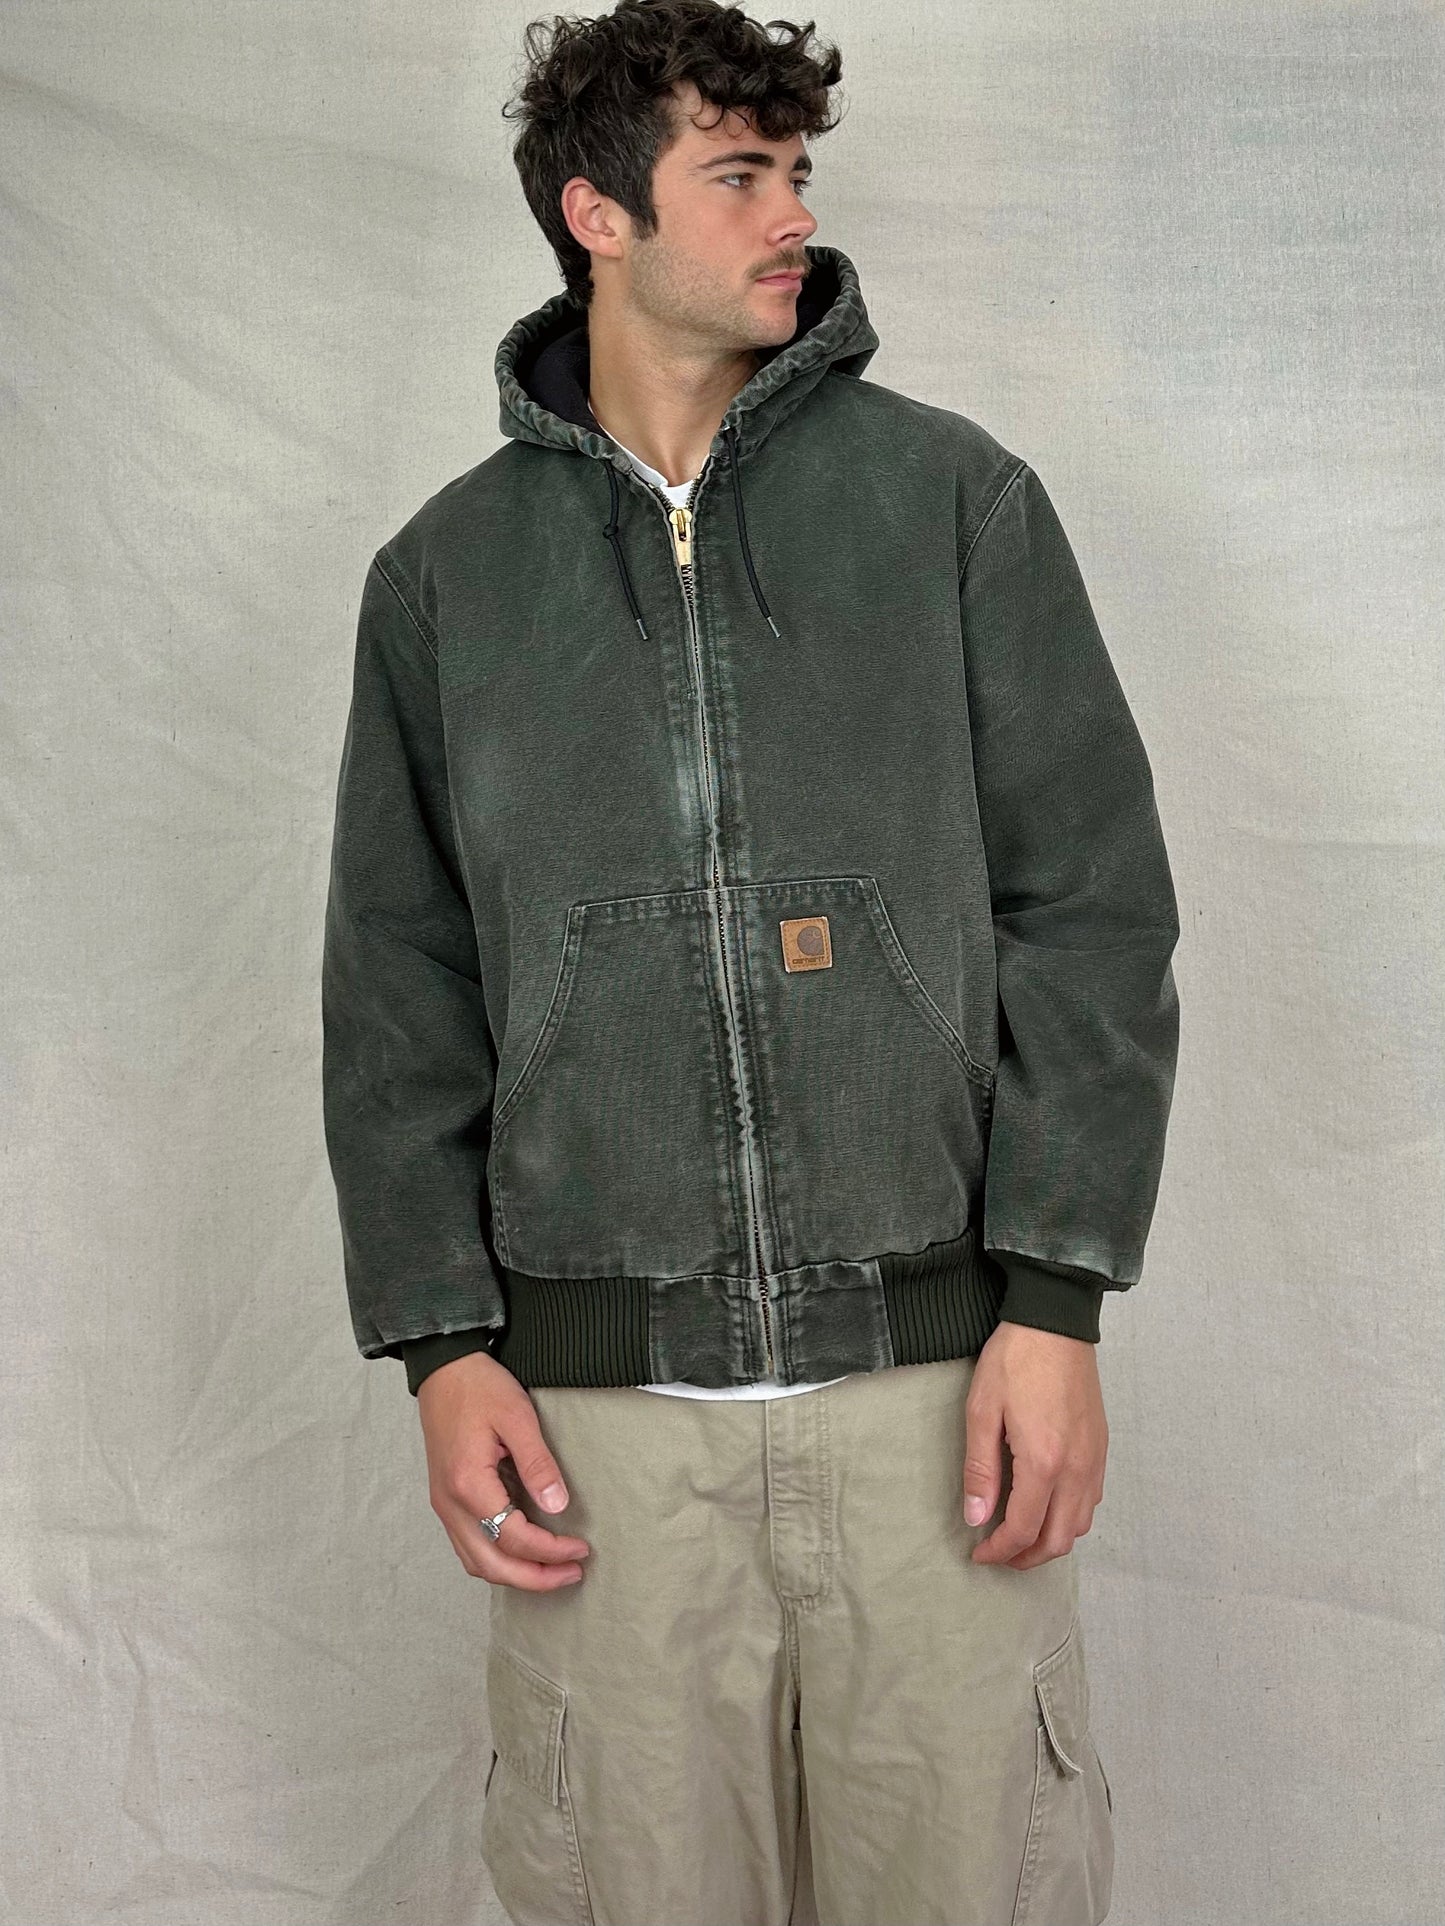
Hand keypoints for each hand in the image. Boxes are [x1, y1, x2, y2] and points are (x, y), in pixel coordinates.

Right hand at [417, 1350, 591, 1589]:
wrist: (443, 1369)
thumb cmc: (479, 1387)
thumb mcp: (517, 1417)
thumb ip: (537, 1464)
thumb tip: (558, 1506)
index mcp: (469, 1484)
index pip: (514, 1538)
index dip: (551, 1550)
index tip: (581, 1549)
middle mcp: (450, 1504)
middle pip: (492, 1566)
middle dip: (535, 1578)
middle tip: (572, 1574)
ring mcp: (444, 1505)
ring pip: (476, 1563)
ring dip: (514, 1575)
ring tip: (551, 1571)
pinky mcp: (445, 1500)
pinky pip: (468, 1546)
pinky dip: (495, 1560)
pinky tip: (520, 1553)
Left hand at [963, 1320, 1106, 1569]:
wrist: (1055, 1321)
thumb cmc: (1015, 1359)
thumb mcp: (982, 1410)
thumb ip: (980, 1469)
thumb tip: (976, 1517)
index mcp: (1044, 1462)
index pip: (1023, 1530)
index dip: (999, 1551)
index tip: (978, 1554)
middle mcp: (1077, 1468)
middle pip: (1058, 1539)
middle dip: (1027, 1558)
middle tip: (998, 1554)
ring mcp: (1094, 1459)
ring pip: (1080, 1525)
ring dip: (1050, 1540)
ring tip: (1019, 1535)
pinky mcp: (1101, 1447)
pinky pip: (1091, 1500)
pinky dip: (1069, 1517)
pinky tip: (1045, 1505)